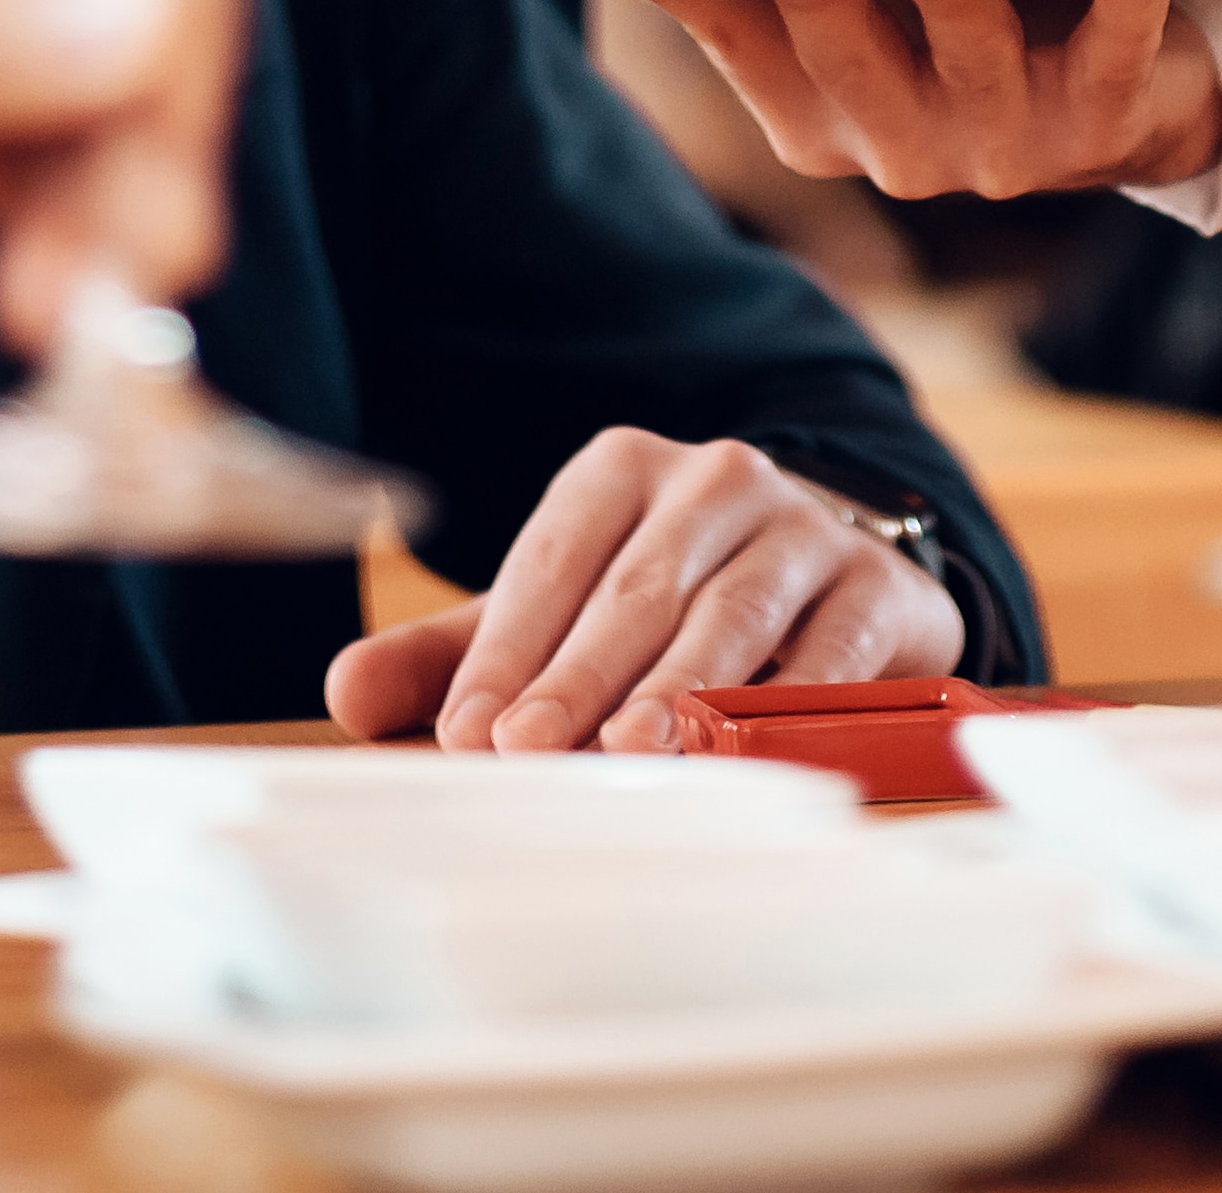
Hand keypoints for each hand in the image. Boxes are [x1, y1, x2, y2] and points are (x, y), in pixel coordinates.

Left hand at [325, 432, 963, 751]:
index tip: (468, 733)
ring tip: (632, 750)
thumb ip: (456, 657)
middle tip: (528, 751)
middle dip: (578, 676)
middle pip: (635, 587)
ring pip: (730, 611)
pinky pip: (831, 647)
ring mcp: (804, 527)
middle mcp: (715, 479)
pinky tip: (749, 750)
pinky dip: (788, 701)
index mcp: (623, 470)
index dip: (507, 649)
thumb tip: (345, 697)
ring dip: (678, 686)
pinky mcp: (875, 586)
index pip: (552, 558)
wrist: (836, 583)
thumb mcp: (561, 616)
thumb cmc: (672, 606)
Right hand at [631, 0, 1221, 199]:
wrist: (1122, 121)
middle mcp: (895, 149)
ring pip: (966, 45)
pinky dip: (1120, 2)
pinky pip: (1107, 57)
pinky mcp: (1098, 127)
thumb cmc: (969, 30)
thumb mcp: (866, 27)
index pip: (738, 30)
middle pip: (838, 39)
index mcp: (816, 121)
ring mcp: (997, 146)